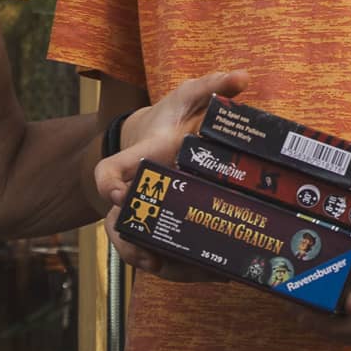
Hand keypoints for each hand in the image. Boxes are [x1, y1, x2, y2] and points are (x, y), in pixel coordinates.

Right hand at [95, 68, 249, 281]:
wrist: (161, 136)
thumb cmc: (172, 118)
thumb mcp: (188, 95)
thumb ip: (213, 84)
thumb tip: (243, 76)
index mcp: (139, 158)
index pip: (107, 171)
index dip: (108, 183)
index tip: (119, 195)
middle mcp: (134, 191)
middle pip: (117, 226)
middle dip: (132, 246)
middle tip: (156, 260)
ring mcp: (145, 211)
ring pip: (139, 248)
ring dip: (166, 266)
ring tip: (200, 275)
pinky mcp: (162, 225)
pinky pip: (165, 254)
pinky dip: (185, 269)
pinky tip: (216, 275)